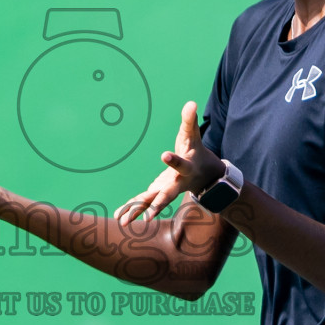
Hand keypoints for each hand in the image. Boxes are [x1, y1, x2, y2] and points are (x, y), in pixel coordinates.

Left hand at [112, 101, 223, 223]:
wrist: (205, 176)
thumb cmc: (197, 152)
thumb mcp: (194, 136)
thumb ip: (190, 121)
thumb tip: (191, 102)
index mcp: (186, 168)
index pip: (180, 163)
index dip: (173, 159)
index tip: (164, 155)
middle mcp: (176, 183)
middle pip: (166, 194)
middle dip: (157, 204)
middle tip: (147, 214)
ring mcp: (166, 190)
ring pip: (151, 202)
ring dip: (138, 211)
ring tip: (123, 222)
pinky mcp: (157, 193)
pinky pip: (144, 202)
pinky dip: (132, 209)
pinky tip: (120, 217)